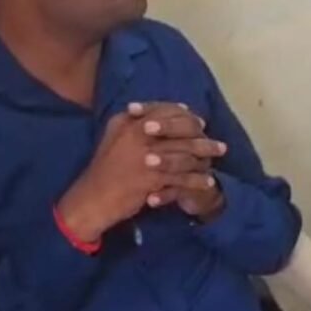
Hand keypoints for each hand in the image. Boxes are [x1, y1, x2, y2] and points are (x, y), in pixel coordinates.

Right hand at [57, 102, 225, 239]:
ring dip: (205, 155)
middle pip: (179, 129)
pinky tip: (207, 181)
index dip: (184, 116)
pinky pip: (181, 176)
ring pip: (184, 152)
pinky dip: (196, 179)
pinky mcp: (151, 177)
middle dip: (201, 135)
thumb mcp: (113, 138)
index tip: (197, 121)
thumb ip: (131, 123)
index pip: (163, 111)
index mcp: (128, 122)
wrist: (92, 198)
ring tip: (217, 159)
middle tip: (217, 143)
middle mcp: (137, 134)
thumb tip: (150, 113)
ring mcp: (145, 155)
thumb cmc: (105, 169)